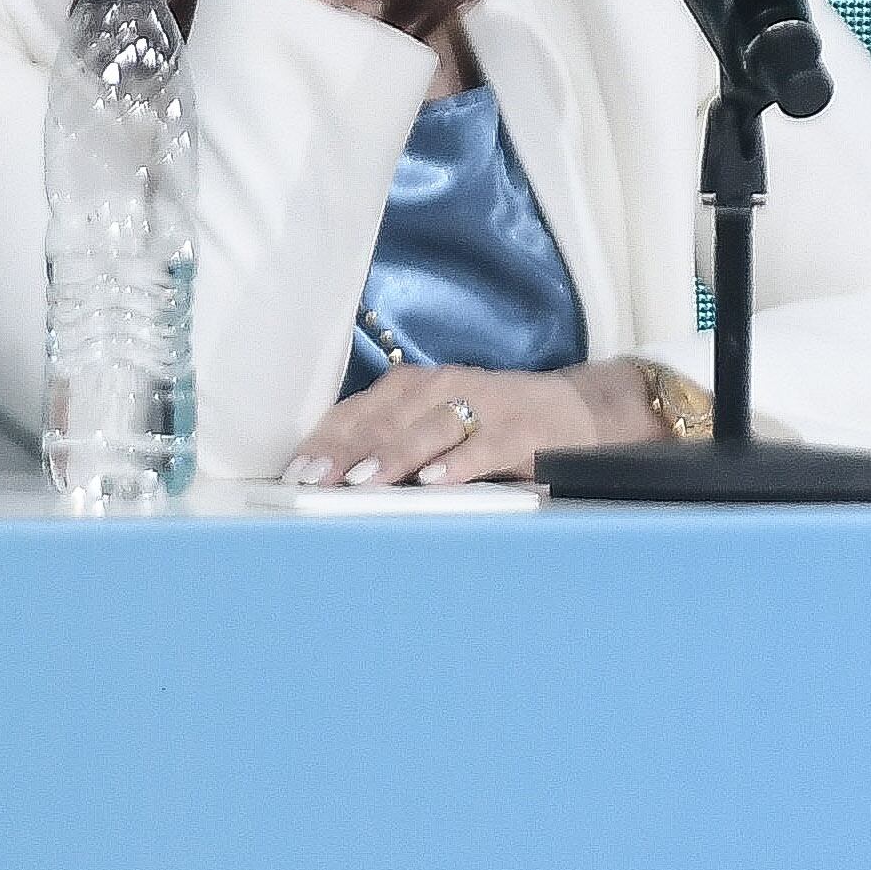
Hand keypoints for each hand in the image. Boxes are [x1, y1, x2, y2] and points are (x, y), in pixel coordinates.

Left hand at [283, 359, 659, 487]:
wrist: (576, 411)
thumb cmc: (488, 423)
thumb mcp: (434, 422)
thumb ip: (388, 439)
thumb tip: (325, 480)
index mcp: (414, 386)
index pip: (357, 411)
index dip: (324, 442)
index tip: (294, 474)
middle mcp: (444, 386)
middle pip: (385, 418)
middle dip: (347, 452)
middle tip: (315, 483)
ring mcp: (485, 405)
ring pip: (430, 427)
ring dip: (394, 454)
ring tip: (363, 482)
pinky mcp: (521, 429)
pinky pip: (485, 446)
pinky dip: (459, 462)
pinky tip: (435, 481)